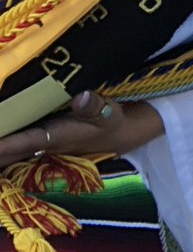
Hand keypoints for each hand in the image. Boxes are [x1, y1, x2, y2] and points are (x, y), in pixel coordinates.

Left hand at [0, 91, 163, 167]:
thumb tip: (80, 96)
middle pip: (5, 155)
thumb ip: (94, 105)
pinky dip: (2, 150)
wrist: (122, 133)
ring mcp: (38, 145)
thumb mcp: (109, 112)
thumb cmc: (112, 120)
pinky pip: (11, 150)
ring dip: (0, 154)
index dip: (3, 145)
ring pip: (6, 155)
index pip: (19, 141)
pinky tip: (2, 144)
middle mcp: (40, 144)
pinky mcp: (39, 141)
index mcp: (54, 137)